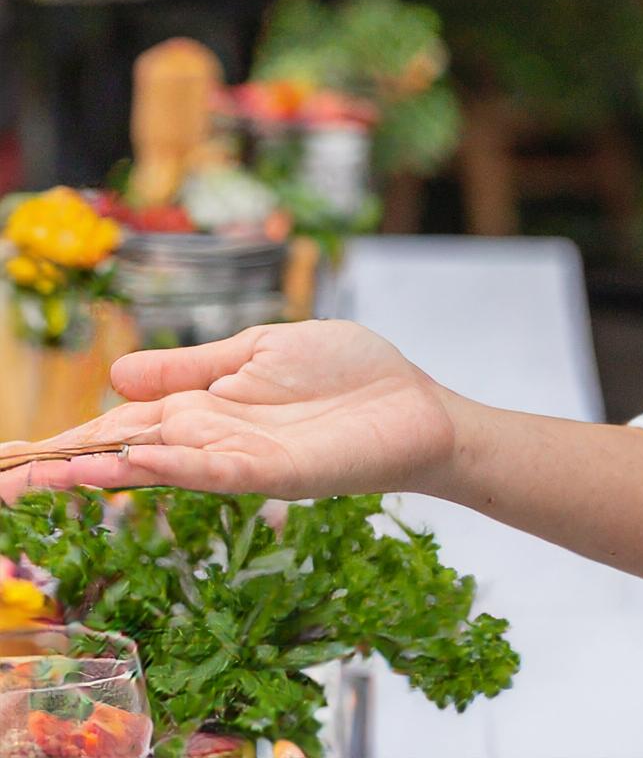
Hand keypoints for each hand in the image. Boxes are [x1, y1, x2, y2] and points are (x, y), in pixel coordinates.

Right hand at [0, 320, 459, 503]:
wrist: (414, 404)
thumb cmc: (348, 373)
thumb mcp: (262, 348)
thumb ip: (192, 365)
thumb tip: (116, 373)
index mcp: (203, 404)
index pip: (120, 422)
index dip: (67, 439)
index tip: (13, 457)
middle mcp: (209, 436)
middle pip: (123, 452)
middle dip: (62, 467)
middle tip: (2, 481)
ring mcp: (237, 457)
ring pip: (157, 465)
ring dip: (102, 470)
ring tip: (44, 475)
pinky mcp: (273, 471)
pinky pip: (213, 469)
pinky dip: (173, 465)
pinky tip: (136, 461)